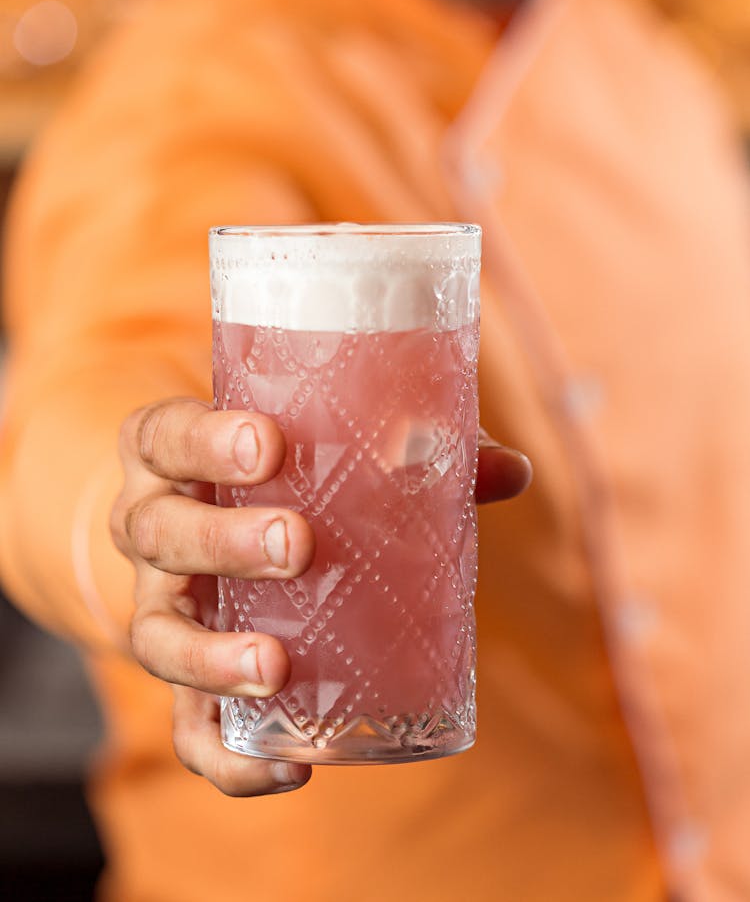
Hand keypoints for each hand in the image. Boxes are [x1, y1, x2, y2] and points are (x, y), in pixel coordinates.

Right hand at [111, 398, 530, 798]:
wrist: (218, 527)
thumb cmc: (284, 474)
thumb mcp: (325, 448)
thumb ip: (417, 451)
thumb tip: (515, 471)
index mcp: (174, 453)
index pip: (166, 435)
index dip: (204, 441)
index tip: (269, 444)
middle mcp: (151, 525)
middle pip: (157, 532)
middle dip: (222, 541)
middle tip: (297, 544)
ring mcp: (159, 606)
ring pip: (154, 634)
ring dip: (207, 656)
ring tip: (275, 666)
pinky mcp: (182, 680)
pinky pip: (185, 730)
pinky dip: (227, 760)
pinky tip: (294, 771)